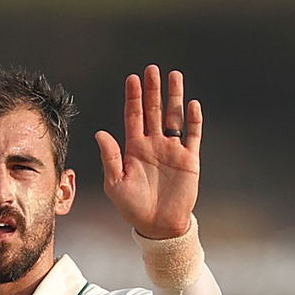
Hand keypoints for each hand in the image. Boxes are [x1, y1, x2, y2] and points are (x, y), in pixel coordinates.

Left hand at [95, 65, 200, 239]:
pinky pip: (192, 135)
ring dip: (174, 97)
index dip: (134, 97)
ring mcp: (172, 150)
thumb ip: (110, 158)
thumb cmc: (133, 207)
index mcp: (134, 148)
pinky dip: (193, 120)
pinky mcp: (189, 159)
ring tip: (175, 76)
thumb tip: (100, 133)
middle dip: (152, 90)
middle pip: (154, 110)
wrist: (158, 226)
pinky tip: (192, 105)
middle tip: (152, 69)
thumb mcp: (115, 184)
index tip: (132, 78)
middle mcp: (153, 144)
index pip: (134, 116)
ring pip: (174, 117)